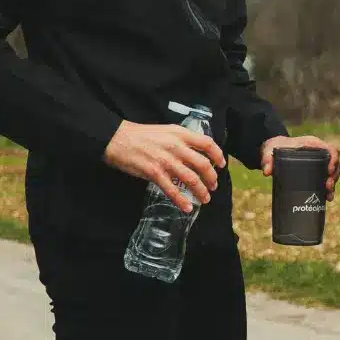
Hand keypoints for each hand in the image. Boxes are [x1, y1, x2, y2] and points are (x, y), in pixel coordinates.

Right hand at [103, 120, 225, 211]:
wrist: (118, 139)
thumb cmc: (141, 136)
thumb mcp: (166, 131)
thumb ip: (181, 140)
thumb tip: (196, 154)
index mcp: (180, 134)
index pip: (207, 143)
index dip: (218, 155)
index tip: (222, 165)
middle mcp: (176, 146)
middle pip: (203, 164)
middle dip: (211, 179)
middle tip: (212, 187)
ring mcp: (165, 160)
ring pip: (191, 179)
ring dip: (201, 191)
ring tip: (204, 199)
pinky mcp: (154, 173)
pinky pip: (172, 190)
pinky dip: (181, 201)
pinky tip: (186, 208)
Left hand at [261, 135, 339, 199]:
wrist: (273, 152)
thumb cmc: (274, 148)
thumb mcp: (269, 152)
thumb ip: (267, 159)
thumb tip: (267, 172)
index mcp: (313, 145)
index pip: (331, 150)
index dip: (334, 160)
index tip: (329, 171)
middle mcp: (319, 153)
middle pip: (335, 163)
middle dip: (334, 176)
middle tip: (327, 186)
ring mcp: (319, 163)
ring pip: (333, 173)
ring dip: (333, 184)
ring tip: (328, 195)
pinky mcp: (316, 172)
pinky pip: (326, 179)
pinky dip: (328, 189)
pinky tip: (326, 198)